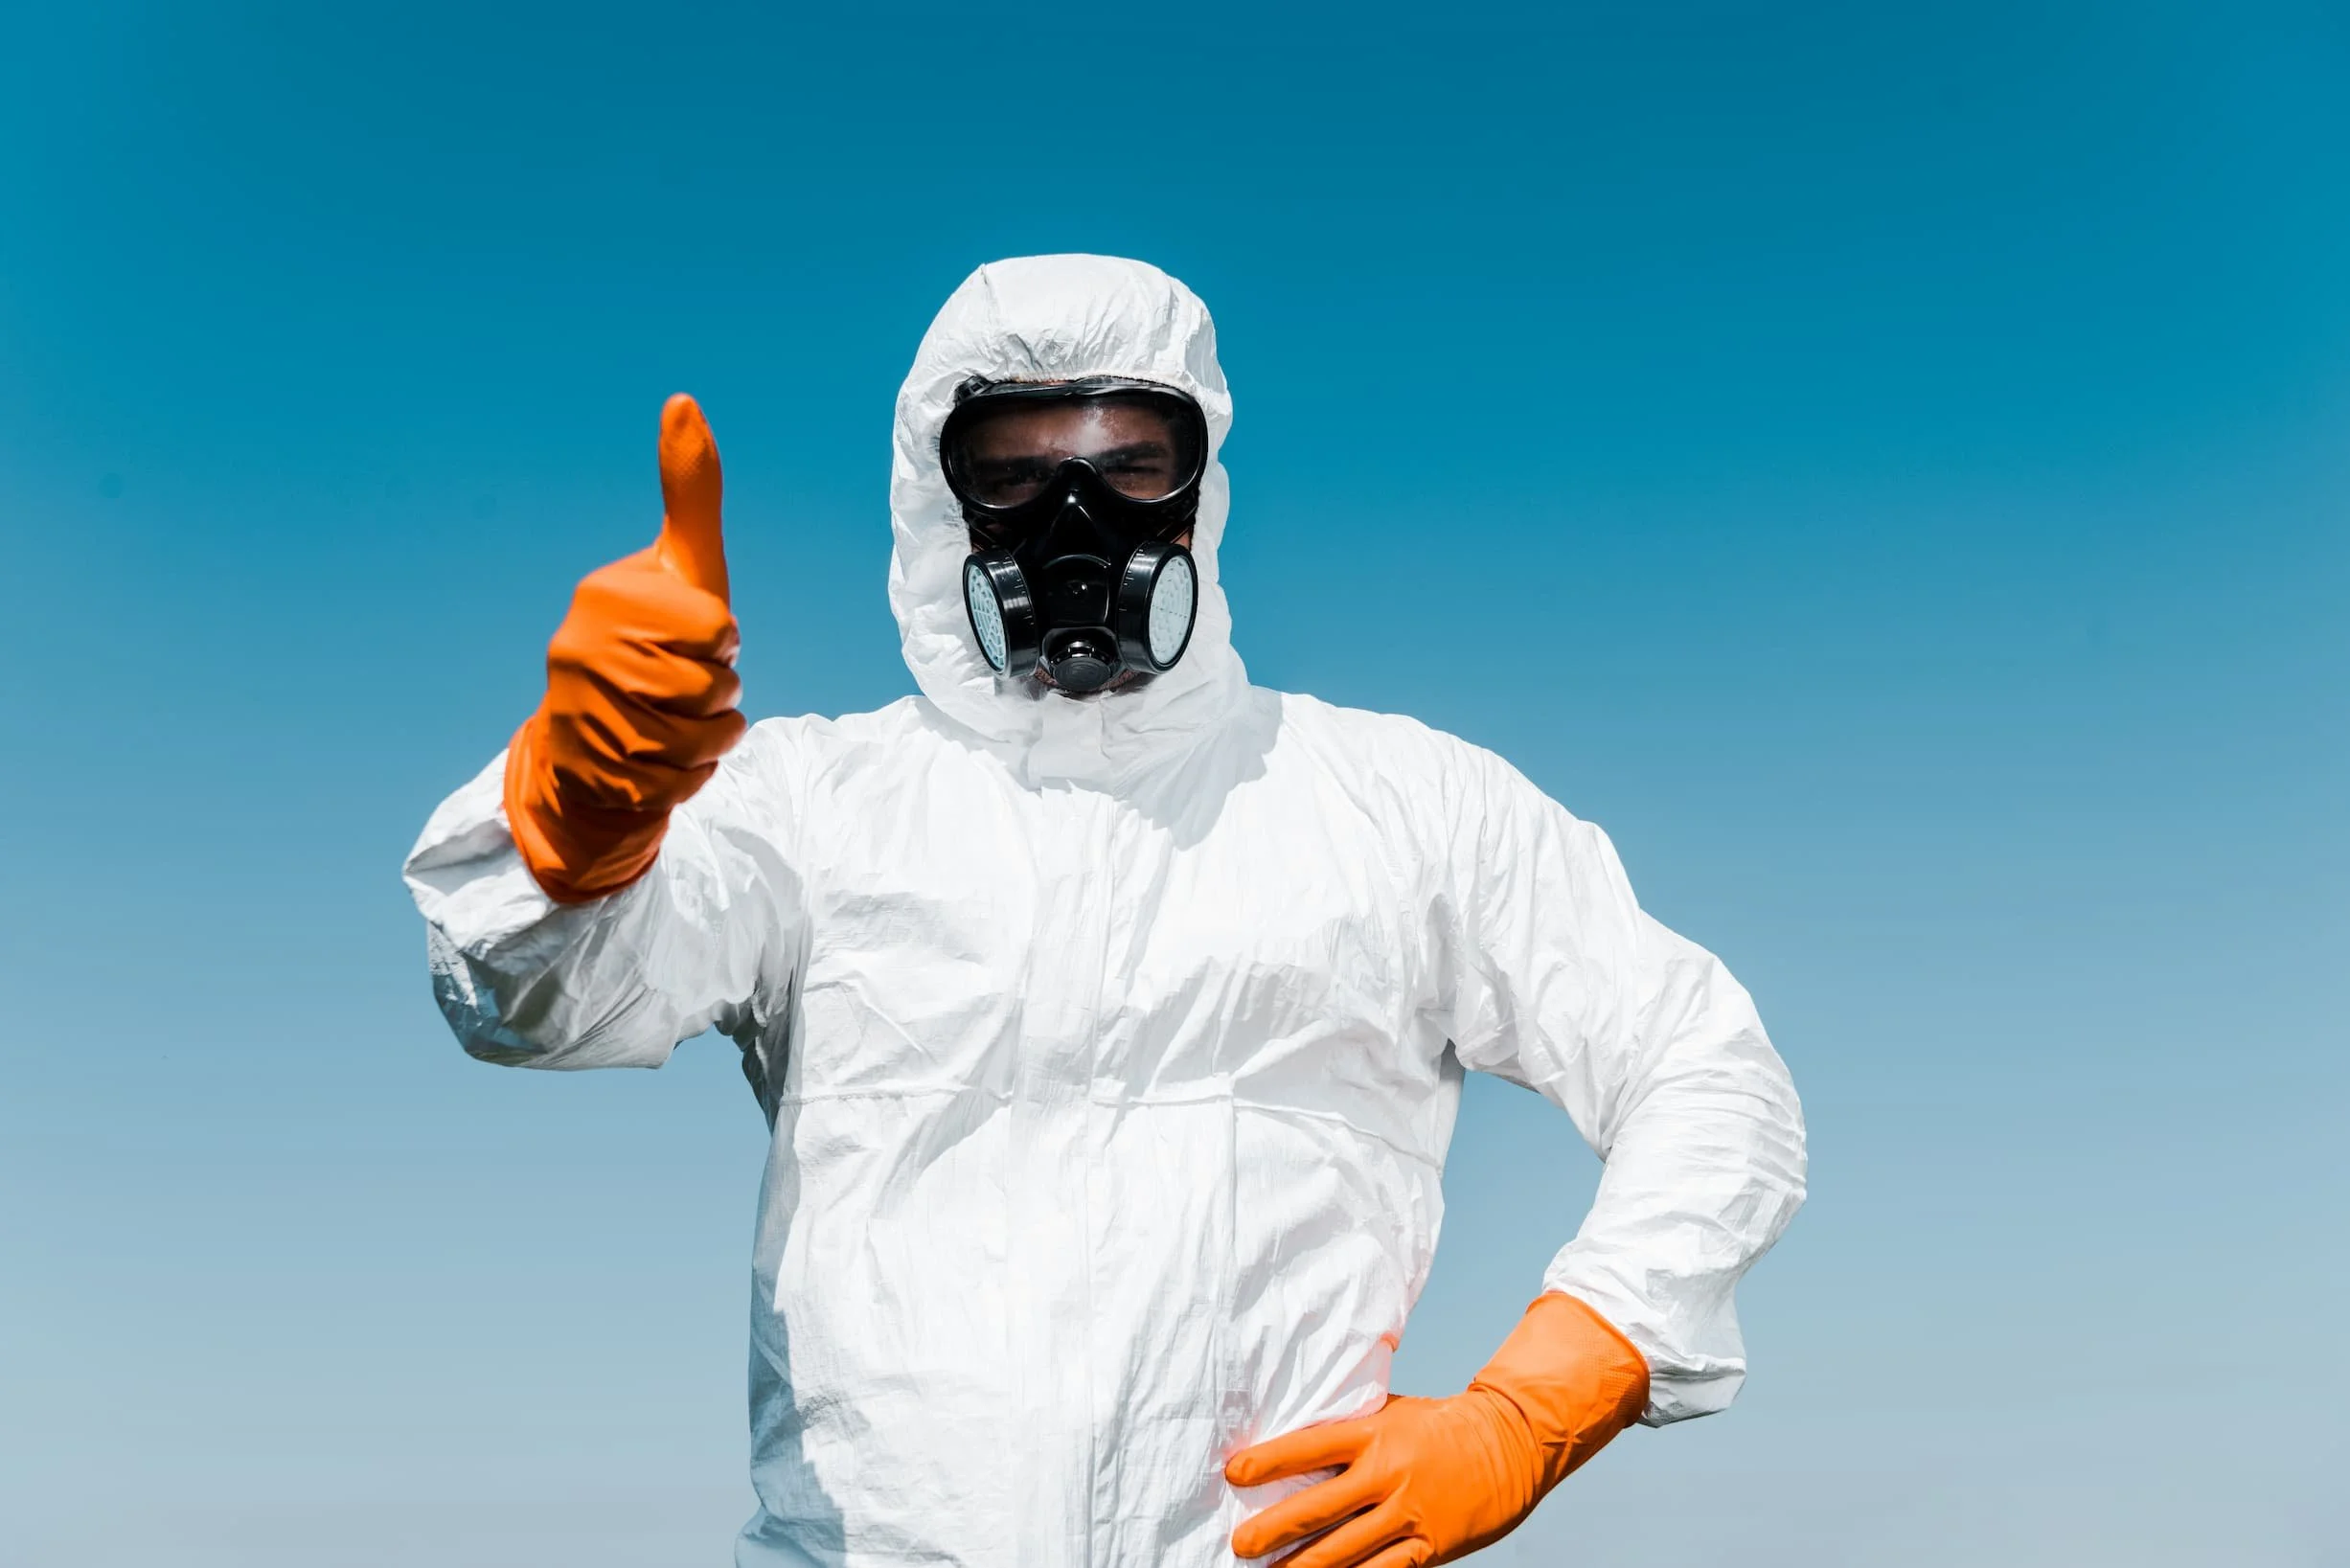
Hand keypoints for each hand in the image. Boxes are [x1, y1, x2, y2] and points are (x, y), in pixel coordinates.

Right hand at [503, 395, 747, 903]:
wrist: (591, 746)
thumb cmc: (654, 641)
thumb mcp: (681, 565)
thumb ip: (690, 490)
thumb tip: (684, 399)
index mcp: (605, 597)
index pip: (715, 627)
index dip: (722, 639)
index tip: (695, 637)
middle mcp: (578, 652)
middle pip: (712, 687)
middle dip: (720, 694)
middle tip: (690, 686)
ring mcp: (578, 717)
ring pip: (700, 740)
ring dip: (710, 739)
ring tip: (680, 723)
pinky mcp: (589, 778)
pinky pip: (682, 786)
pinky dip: (690, 780)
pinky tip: (664, 763)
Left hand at [1226, 1294, 1648, 1567]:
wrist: (1510, 1442)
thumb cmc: (1438, 1425)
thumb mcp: (1391, 1412)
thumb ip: (1349, 1429)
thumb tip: (1292, 1441)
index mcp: (1375, 1432)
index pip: (1310, 1447)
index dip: (1269, 1462)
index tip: (1233, 1474)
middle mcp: (1389, 1473)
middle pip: (1320, 1507)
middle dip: (1274, 1528)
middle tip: (1239, 1543)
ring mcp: (1410, 1513)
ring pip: (1346, 1550)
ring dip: (1304, 1567)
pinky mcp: (1431, 1545)